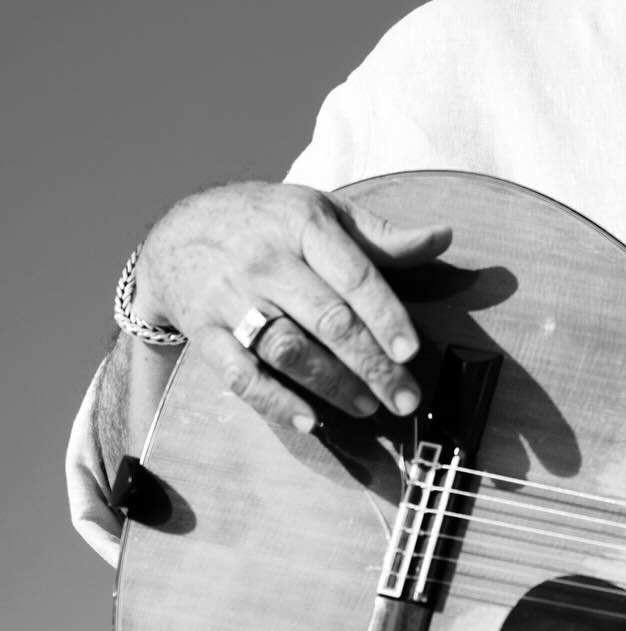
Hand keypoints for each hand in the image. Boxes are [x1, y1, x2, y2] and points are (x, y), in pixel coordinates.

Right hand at [133, 181, 451, 431]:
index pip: (353, 275)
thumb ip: (381, 236)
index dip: (384, 315)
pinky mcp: (203, 332)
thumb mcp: (322, 211)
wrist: (177, 230)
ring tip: (366, 408)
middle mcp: (266, 261)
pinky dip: (273, 402)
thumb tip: (443, 236)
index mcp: (303, 226)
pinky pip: (238, 374)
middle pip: (326, 319)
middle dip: (370, 364)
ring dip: (331, 385)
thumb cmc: (268, 222)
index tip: (411, 351)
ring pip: (286, 349)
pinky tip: (309, 420)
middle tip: (404, 399)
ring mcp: (231, 298)